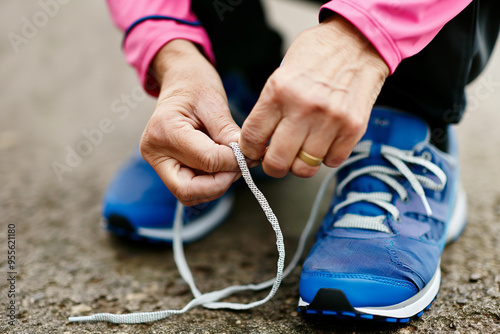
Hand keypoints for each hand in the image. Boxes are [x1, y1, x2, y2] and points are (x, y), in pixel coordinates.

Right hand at [140, 40, 242, 205]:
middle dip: (221, 183)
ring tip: (232, 163)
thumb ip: (228, 134)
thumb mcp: (215, 104)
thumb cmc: (196, 86)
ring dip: (217, 185)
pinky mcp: (166, 169)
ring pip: (190, 195)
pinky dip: (210, 183)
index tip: (250, 155)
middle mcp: (154, 152)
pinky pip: (191, 188)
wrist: (180, 80)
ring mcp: (158, 163)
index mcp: (164, 131)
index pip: (207, 161)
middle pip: (189, 190)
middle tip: (241, 166)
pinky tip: (222, 165)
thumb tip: (245, 159)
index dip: (234, 162)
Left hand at [240, 15, 389, 177]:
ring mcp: (330, 120)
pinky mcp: (353, 128)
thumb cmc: (317, 55)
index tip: (254, 153)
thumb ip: (270, 108)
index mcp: (278, 91)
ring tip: (303, 148)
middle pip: (277, 162)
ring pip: (305, 168)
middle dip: (273, 165)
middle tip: (277, 158)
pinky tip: (325, 141)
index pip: (252, 138)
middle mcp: (303, 107)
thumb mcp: (281, 74)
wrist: (358, 40)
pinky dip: (326, 157)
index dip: (249, 152)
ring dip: (301, 163)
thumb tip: (258, 143)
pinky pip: (332, 162)